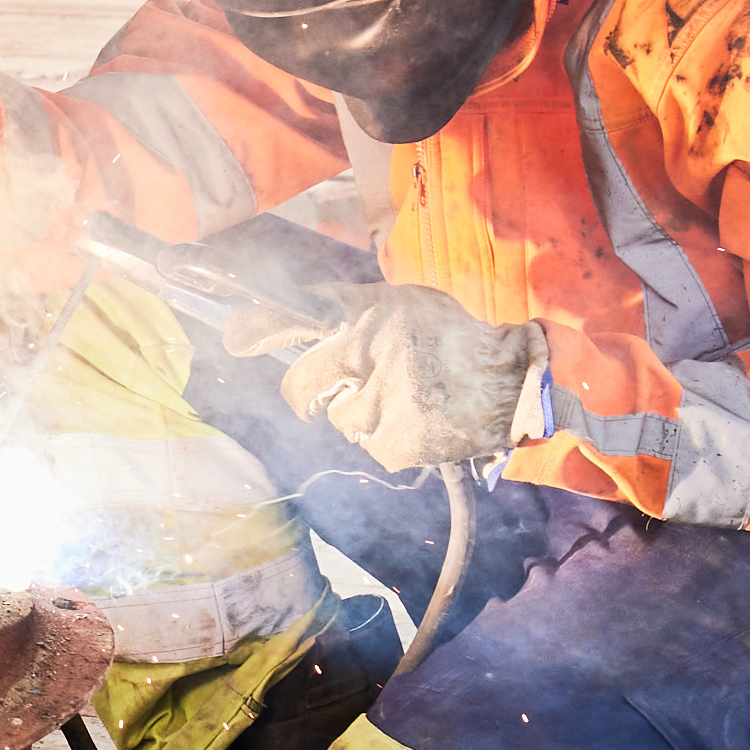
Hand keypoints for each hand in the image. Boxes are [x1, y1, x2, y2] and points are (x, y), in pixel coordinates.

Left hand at [272, 280, 537, 472]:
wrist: (512, 384)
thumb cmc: (452, 339)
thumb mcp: (401, 303)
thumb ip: (346, 303)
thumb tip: (289, 308)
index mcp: (370, 318)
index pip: (301, 318)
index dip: (263, 328)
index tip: (237, 336)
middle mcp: (370, 357)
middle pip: (304, 388)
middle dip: (310, 392)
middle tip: (342, 387)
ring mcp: (381, 403)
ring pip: (339, 419)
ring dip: (360, 413)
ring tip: (403, 399)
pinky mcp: (396, 443)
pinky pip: (368, 446)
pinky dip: (386, 438)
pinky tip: (416, 421)